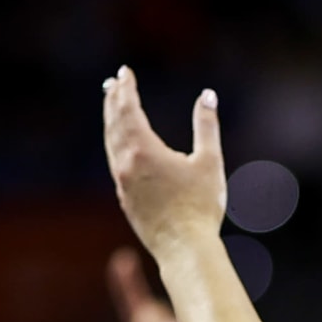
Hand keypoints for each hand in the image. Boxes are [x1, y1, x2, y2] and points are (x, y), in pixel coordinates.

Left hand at [101, 68, 226, 259]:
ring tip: (113, 106)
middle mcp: (126, 165)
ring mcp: (123, 184)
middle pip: (114, 124)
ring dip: (111, 121)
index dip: (126, 89)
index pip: (128, 110)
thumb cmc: (200, 206)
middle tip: (114, 82)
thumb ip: (206, 126)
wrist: (184, 249)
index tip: (125, 72)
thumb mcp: (210, 161)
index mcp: (143, 151)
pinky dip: (115, 144)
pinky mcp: (126, 199)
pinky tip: (121, 145)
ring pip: (111, 144)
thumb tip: (207, 96)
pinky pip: (115, 162)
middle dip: (114, 100)